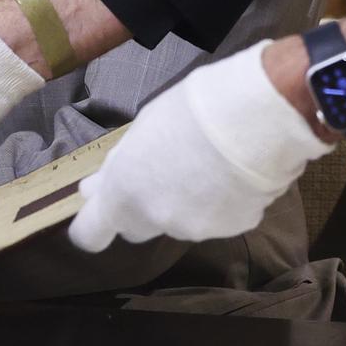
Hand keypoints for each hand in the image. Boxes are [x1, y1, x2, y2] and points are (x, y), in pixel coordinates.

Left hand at [68, 42, 328, 251]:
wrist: (255, 118)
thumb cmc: (189, 111)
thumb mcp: (140, 132)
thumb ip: (119, 168)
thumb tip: (94, 189)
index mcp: (123, 195)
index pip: (89, 235)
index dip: (94, 223)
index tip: (103, 206)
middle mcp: (155, 220)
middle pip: (137, 227)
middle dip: (143, 207)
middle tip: (162, 171)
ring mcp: (196, 229)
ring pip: (181, 222)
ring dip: (186, 201)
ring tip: (209, 161)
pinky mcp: (234, 229)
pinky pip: (220, 218)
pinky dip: (222, 202)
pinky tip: (235, 171)